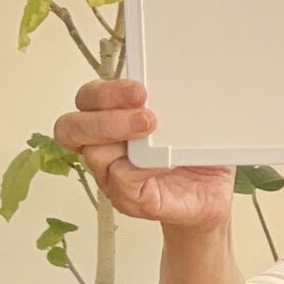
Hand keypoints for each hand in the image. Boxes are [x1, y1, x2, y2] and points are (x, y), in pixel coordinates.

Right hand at [54, 79, 233, 232]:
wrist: (212, 193)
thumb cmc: (195, 154)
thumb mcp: (191, 120)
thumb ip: (176, 101)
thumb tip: (182, 85)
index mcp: (113, 119)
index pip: (88, 99)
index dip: (106, 92)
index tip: (140, 90)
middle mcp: (105, 147)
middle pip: (71, 127)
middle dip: (105, 116)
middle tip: (145, 116)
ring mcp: (112, 176)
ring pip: (94, 154)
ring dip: (122, 138)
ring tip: (154, 132)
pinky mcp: (129, 199)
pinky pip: (122, 180)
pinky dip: (142, 167)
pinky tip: (165, 160)